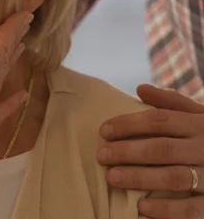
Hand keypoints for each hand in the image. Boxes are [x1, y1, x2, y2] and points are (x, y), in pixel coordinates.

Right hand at [0, 11, 32, 173]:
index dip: (10, 30)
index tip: (25, 14)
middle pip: (2, 62)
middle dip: (15, 40)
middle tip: (27, 22)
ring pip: (1, 80)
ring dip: (12, 61)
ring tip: (22, 47)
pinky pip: (0, 111)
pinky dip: (12, 102)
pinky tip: (22, 96)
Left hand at [97, 84, 203, 218]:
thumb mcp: (202, 115)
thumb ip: (172, 104)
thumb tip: (141, 88)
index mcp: (200, 124)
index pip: (160, 120)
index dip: (129, 124)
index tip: (103, 131)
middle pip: (162, 149)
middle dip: (128, 152)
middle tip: (102, 155)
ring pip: (174, 177)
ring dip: (140, 178)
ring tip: (112, 178)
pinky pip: (191, 209)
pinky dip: (166, 209)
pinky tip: (141, 206)